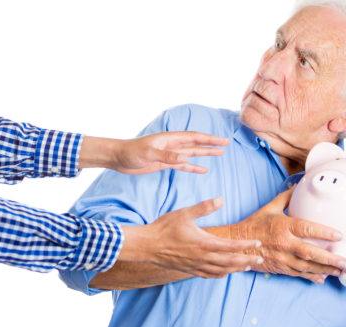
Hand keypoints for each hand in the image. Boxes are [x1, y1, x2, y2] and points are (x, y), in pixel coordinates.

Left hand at [113, 132, 228, 173]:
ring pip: (192, 154)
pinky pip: (183, 166)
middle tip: (226, 144)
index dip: (209, 138)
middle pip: (196, 144)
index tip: (223, 140)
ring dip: (205, 154)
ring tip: (219, 154)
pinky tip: (203, 169)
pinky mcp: (165, 164)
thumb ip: (167, 156)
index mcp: (170, 139)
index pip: (194, 138)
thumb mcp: (149, 154)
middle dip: (211, 144)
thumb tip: (185, 158)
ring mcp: (169, 154)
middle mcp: (172, 145)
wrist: (118, 157)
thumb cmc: (131, 152)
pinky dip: (193, 167)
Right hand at [120, 198, 263, 277]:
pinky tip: (226, 272)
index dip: (246, 245)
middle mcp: (203, 257)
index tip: (257, 243)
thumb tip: (221, 199)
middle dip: (247, 261)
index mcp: (204, 243)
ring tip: (248, 267)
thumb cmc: (165, 228)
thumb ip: (204, 207)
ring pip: (222, 270)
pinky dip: (221, 274)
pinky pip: (210, 275)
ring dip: (237, 269)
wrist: (147, 246)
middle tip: (260, 259)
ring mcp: (196, 265)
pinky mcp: (190, 269)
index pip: (231, 246)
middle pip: (231, 262)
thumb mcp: (185, 213)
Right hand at [234, 188, 345, 283]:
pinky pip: (298, 274)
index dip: (324, 232)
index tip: (339, 235)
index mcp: (283, 227)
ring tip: (341, 271)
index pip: (306, 229)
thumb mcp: (270, 208)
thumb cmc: (254, 225)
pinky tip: (323, 278)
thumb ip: (286, 197)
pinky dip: (311, 276)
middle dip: (331, 259)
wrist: (237, 244)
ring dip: (325, 270)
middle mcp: (284, 244)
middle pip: (311, 253)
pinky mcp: (280, 268)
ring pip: (307, 267)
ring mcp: (282, 258)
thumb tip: (298, 185)